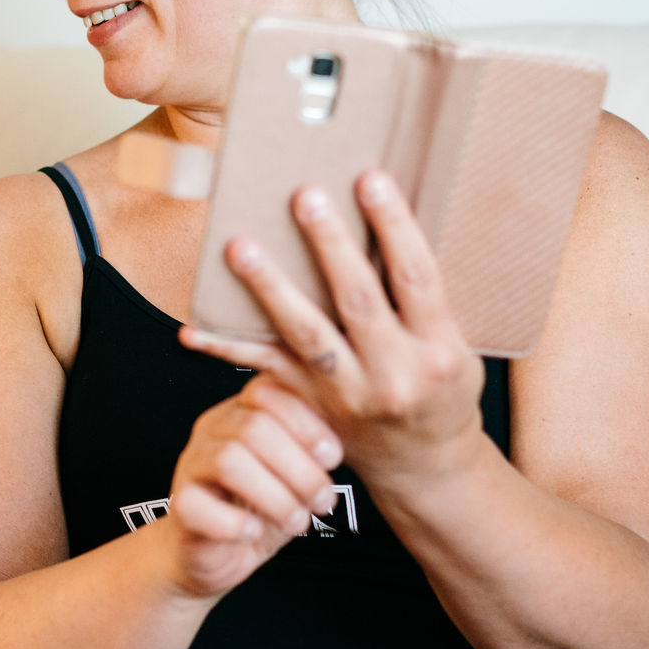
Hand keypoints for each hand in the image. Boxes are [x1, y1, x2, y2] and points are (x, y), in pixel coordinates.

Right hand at [154, 376, 344, 599]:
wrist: (216, 551)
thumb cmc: (258, 508)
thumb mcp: (292, 475)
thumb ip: (309, 452)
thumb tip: (331, 452)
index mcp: (240, 412)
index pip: (266, 393)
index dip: (305, 423)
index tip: (332, 457)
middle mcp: (212, 431)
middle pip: (253, 427)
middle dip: (299, 468)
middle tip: (323, 501)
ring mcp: (191, 465)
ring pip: (229, 460)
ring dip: (275, 497)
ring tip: (297, 521)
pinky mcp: (179, 504)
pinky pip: (198, 504)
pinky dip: (233, 523)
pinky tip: (253, 532)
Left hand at [179, 171, 486, 492]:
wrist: (425, 468)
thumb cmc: (442, 393)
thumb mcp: (458, 348)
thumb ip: (423, 300)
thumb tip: (385, 223)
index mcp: (439, 350)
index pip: (417, 279)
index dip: (394, 228)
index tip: (371, 181)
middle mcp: (393, 374)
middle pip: (358, 300)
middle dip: (330, 245)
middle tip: (304, 195)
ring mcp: (347, 393)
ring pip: (305, 333)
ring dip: (269, 287)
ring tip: (241, 247)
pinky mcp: (310, 404)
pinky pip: (263, 371)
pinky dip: (224, 349)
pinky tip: (191, 329)